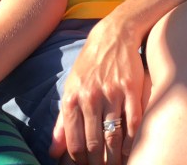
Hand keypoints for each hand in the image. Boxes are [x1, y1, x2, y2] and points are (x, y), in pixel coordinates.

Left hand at [50, 17, 144, 164]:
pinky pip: (133, 122)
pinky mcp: (132, 88)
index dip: (79, 161)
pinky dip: (132, 140)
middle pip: (94, 143)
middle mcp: (91, 97)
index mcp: (72, 99)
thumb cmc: (90, 66)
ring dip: (114, 157)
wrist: (113, 35)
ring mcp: (112, 93)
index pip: (74, 142)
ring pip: (113, 135)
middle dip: (98, 163)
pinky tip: (130, 149)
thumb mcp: (71, 89)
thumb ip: (63, 122)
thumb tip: (54, 152)